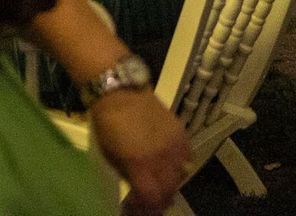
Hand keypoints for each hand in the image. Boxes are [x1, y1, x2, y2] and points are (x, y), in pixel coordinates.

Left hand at [88, 88, 192, 214]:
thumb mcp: (112, 155)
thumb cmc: (108, 124)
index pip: (152, 198)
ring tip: (160, 184)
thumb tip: (138, 191)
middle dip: (159, 200)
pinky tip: (170, 165)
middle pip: (168, 191)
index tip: (138, 210)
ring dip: (170, 184)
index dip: (146, 209)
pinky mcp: (182, 133)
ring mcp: (174, 145)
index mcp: (140, 164)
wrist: (120, 91)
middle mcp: (161, 158)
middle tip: (150, 201)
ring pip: (180, 177)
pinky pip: (188, 158)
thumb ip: (129, 176)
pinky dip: (181, 166)